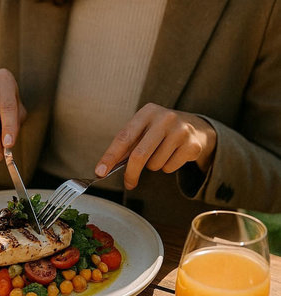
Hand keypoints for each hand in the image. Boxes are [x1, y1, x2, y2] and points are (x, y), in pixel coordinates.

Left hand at [95, 103, 216, 188]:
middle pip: (139, 154)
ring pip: (155, 164)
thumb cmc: (160, 131)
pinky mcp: (192, 145)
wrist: (196, 127)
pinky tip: (173, 155)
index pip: (124, 137)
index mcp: (147, 112)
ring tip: (160, 154)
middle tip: (128, 183)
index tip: (100, 172)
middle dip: (131, 173)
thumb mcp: (143, 130)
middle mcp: (165, 118)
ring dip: (153, 166)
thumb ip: (127, 145)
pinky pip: (169, 168)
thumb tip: (105, 168)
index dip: (110, 156)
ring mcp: (180, 131)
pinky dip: (167, 167)